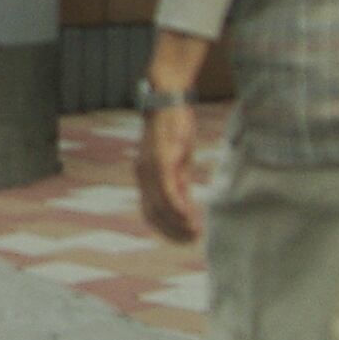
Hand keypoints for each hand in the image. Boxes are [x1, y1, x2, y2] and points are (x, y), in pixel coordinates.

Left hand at [135, 105, 201, 243]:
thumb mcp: (179, 162)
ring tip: (195, 231)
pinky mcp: (162, 156)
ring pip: (160, 204)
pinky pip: (166, 186)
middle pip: (153, 214)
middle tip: (192, 240)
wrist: (167, 99)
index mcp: (145, 178)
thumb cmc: (174, 130)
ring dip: (177, 222)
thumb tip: (186, 210)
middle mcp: (143, 175)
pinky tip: (187, 215)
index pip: (151, 214)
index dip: (166, 231)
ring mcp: (150, 167)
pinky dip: (176, 204)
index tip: (184, 240)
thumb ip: (180, 185)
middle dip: (173, 231)